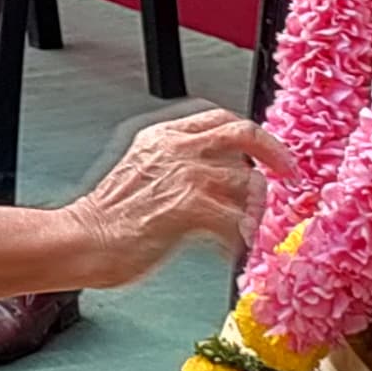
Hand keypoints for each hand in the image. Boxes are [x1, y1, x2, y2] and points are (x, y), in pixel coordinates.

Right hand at [60, 110, 283, 290]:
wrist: (82, 240)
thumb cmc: (107, 218)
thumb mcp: (142, 170)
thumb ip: (178, 162)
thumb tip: (222, 175)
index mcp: (164, 136)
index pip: (222, 119)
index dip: (256, 135)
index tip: (272, 154)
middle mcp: (178, 148)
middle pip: (244, 134)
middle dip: (275, 154)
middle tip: (289, 175)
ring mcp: (185, 176)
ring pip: (246, 182)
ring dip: (254, 211)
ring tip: (246, 232)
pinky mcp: (189, 208)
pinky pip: (236, 222)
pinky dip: (240, 240)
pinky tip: (231, 252)